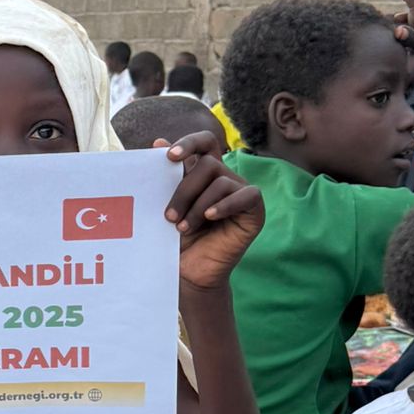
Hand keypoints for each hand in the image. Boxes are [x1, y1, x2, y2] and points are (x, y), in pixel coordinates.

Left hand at [158, 134, 263, 289]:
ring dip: (198, 205)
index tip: (169, 156)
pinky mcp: (255, 211)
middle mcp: (225, 178)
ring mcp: (241, 193)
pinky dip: (225, 205)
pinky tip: (210, 217)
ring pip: (221, 181)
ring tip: (183, 228)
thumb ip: (166, 175)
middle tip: (169, 216)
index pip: (204, 142)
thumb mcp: (167, 204)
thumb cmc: (175, 239)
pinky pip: (245, 196)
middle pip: (208, 163)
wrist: (188, 272)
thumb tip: (158, 141)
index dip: (189, 143)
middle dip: (184, 189)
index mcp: (204, 172)